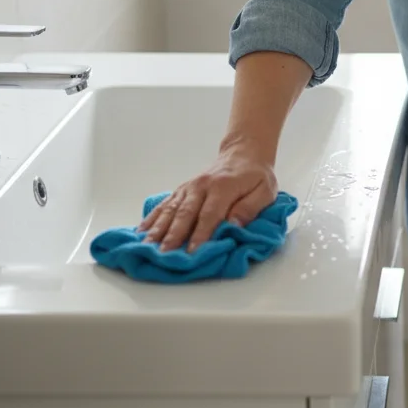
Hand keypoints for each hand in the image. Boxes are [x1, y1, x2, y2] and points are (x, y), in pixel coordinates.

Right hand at [137, 145, 278, 252]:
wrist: (243, 153)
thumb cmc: (256, 176)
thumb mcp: (265, 191)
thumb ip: (250, 208)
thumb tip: (233, 225)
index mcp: (223, 187)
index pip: (210, 214)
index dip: (201, 234)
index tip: (193, 251)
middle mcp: (201, 186)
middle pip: (185, 213)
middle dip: (174, 235)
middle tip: (165, 254)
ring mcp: (189, 187)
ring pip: (171, 209)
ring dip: (158, 228)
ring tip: (147, 245)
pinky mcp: (182, 190)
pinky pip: (165, 204)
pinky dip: (152, 217)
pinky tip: (141, 231)